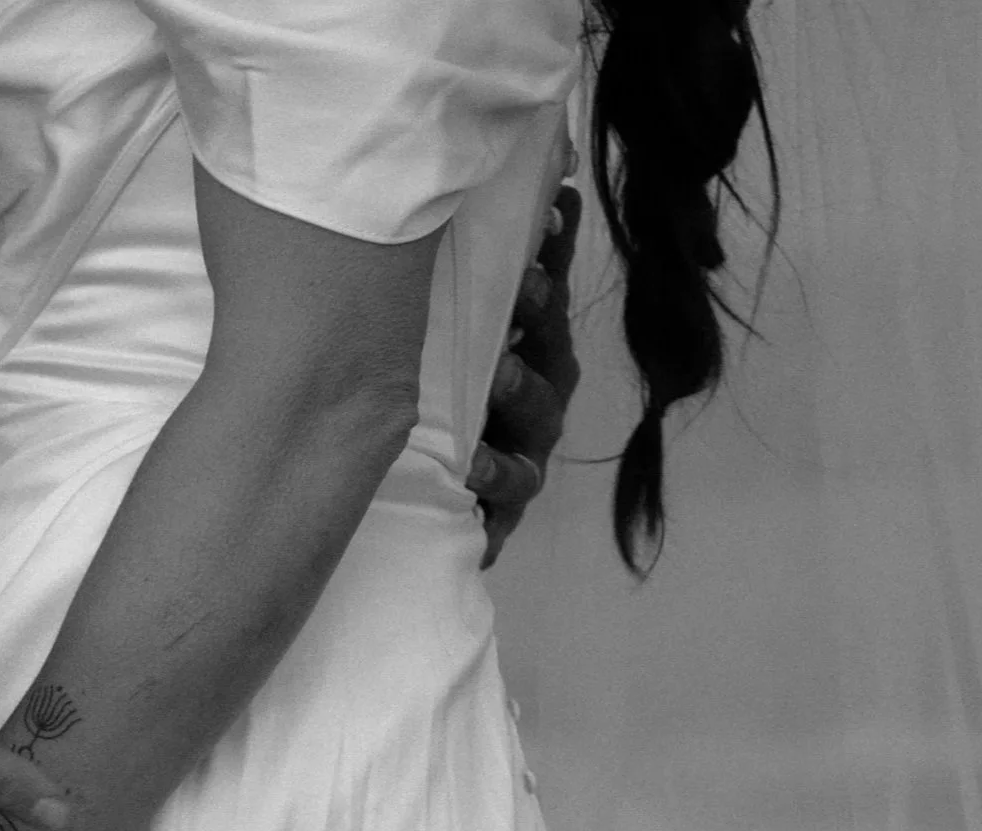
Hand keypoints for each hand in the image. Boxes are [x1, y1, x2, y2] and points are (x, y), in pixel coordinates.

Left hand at [468, 182, 583, 567]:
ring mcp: (528, 442)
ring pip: (539, 414)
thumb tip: (522, 180)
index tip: (556, 207)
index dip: (556, 247)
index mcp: (530, 336)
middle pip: (552, 342)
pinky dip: (495, 478)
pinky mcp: (507, 499)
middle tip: (528, 281)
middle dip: (542, 311)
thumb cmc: (443, 392)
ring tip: (501, 374)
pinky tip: (472, 468)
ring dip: (523, 389)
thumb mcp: (454, 324)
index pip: (549, 283)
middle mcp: (539, 383)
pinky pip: (510, 490)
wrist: (425, 491)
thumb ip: (481, 261)